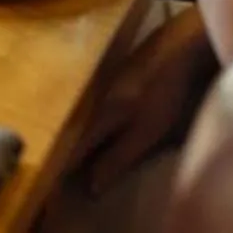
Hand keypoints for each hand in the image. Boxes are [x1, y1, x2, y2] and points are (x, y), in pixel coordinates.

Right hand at [72, 5, 215, 192]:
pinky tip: (100, 121)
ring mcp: (107, 85)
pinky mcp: (119, 76)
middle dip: (70, 149)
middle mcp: (97, 100)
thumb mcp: (146, 133)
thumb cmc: (164, 93)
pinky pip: (98, 105)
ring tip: (77, 148)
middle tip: (62, 168)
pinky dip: (94, 118)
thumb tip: (92, 187)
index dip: (66, 164)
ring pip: (87, 116)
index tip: (55, 184)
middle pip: (78, 131)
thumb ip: (120, 157)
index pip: (76, 147)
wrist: (178, 45)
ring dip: (80, 133)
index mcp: (101, 116)